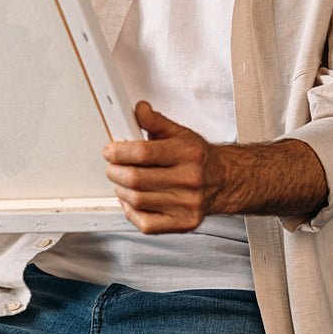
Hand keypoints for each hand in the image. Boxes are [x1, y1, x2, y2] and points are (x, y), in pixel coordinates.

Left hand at [103, 101, 329, 232]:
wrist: (222, 180)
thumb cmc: (197, 158)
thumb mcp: (179, 133)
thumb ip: (155, 121)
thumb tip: (139, 110)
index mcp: (188, 153)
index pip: (142, 152)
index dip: (118, 151)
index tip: (109, 151)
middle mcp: (191, 180)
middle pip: (135, 179)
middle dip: (114, 171)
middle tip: (112, 166)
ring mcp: (188, 205)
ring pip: (136, 200)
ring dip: (120, 190)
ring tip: (123, 181)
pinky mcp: (184, 223)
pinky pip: (146, 223)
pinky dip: (131, 211)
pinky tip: (133, 200)